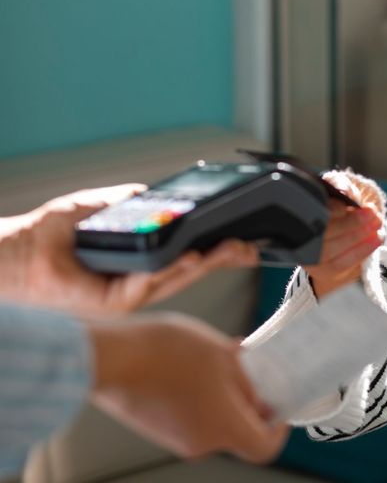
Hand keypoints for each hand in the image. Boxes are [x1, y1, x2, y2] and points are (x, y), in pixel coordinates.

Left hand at [0, 185, 258, 314]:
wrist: (15, 252)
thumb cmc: (51, 232)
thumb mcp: (105, 206)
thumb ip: (138, 202)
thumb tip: (171, 198)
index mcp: (141, 261)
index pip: (188, 257)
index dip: (218, 251)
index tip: (245, 240)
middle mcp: (139, 281)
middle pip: (191, 270)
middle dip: (223, 258)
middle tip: (248, 246)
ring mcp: (127, 295)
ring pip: (176, 279)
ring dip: (207, 264)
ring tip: (230, 248)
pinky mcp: (112, 304)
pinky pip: (147, 287)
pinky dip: (169, 271)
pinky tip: (188, 256)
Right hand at [89, 313, 288, 462]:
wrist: (112, 357)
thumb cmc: (168, 353)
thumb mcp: (224, 355)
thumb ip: (248, 378)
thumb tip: (259, 390)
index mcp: (224, 428)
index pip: (264, 447)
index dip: (278, 428)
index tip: (279, 405)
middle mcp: (201, 443)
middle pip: (239, 431)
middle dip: (247, 400)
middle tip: (247, 368)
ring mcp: (176, 439)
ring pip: (215, 421)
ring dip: (223, 395)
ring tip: (215, 360)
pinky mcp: (158, 430)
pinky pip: (192, 418)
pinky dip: (200, 398)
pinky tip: (191, 366)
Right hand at [305, 170, 386, 297]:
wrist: (336, 231)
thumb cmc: (335, 205)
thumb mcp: (336, 188)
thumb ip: (340, 185)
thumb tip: (344, 192)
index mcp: (296, 212)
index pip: (311, 212)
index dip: (332, 209)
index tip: (349, 205)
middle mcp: (296, 237)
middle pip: (323, 233)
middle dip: (351, 223)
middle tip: (372, 214)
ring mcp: (307, 256)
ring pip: (332, 250)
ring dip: (359, 237)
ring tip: (378, 225)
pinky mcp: (320, 270)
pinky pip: (341, 263)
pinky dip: (361, 251)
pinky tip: (376, 240)